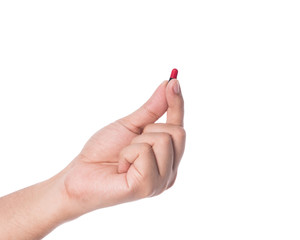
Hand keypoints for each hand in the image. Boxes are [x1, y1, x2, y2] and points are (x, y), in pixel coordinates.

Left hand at [62, 79, 184, 215]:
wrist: (80, 174)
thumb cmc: (104, 151)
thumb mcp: (130, 125)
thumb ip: (152, 109)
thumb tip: (168, 85)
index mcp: (167, 158)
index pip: (179, 127)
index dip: (177, 103)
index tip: (173, 80)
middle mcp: (169, 171)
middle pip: (178, 132)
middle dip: (149, 129)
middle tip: (131, 143)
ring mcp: (160, 182)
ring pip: (163, 140)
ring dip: (135, 143)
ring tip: (123, 158)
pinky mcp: (147, 187)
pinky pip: (145, 152)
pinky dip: (127, 154)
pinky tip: (121, 167)